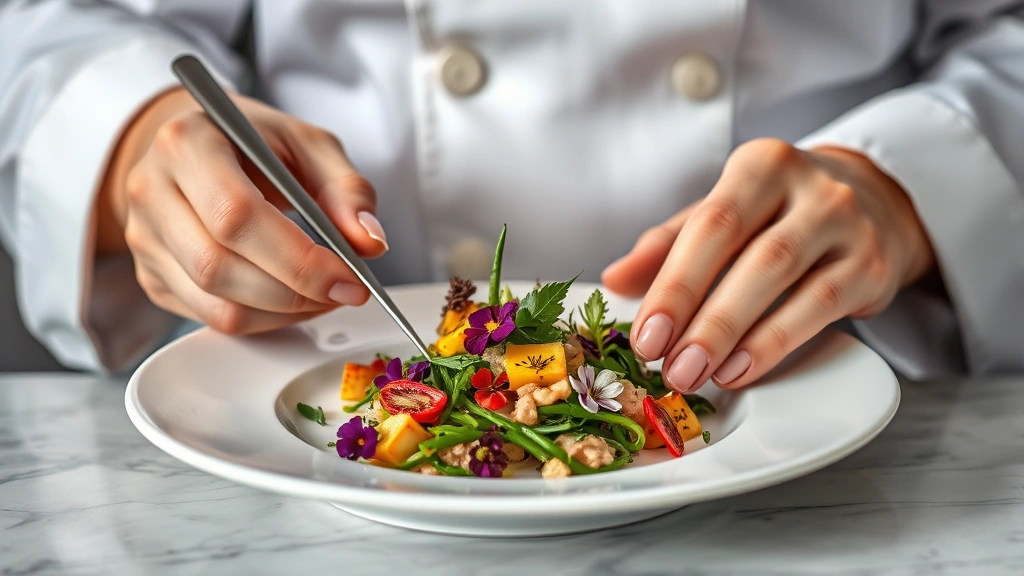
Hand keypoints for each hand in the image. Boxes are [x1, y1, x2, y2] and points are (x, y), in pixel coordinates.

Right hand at [96, 88, 386, 333]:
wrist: (199, 147)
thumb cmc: (254, 143)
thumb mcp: (309, 145)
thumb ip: (346, 189)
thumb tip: (368, 243)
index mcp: (187, 143)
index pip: (236, 215)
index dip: (298, 259)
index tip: (349, 277)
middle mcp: (151, 191)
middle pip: (218, 267)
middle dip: (296, 292)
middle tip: (346, 289)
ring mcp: (145, 239)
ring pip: (215, 305)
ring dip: (284, 313)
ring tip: (324, 293)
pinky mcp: (152, 277)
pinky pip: (211, 319)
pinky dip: (265, 320)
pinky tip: (292, 298)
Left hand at [602, 138, 934, 391]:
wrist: (877, 201)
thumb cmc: (781, 213)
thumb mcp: (725, 213)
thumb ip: (669, 245)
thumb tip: (616, 279)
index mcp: (760, 166)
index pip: (710, 225)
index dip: (675, 284)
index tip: (647, 334)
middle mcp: (809, 186)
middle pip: (748, 253)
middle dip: (702, 317)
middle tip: (669, 366)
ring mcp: (847, 223)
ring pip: (785, 280)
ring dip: (734, 335)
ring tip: (698, 374)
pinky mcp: (872, 266)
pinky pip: (822, 306)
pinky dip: (777, 341)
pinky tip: (742, 368)